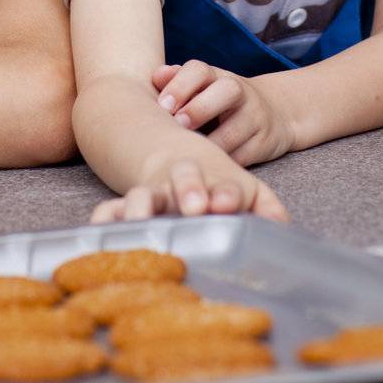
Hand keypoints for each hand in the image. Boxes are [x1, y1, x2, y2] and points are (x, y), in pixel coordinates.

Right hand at [91, 144, 287, 224]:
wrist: (168, 153)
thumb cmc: (214, 182)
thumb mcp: (245, 189)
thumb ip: (265, 207)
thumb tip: (282, 227)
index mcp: (215, 179)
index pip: (224, 184)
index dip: (227, 192)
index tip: (228, 201)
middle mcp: (182, 181)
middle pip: (185, 178)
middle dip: (190, 188)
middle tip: (197, 205)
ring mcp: (154, 192)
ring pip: (145, 194)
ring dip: (143, 205)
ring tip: (141, 220)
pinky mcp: (128, 205)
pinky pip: (111, 209)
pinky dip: (105, 218)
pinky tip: (101, 230)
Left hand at [152, 60, 292, 166]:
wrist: (273, 112)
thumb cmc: (218, 101)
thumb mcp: (201, 88)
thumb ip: (176, 81)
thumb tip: (156, 76)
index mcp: (215, 76)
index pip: (200, 70)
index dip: (180, 85)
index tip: (163, 105)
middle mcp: (239, 91)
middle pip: (226, 90)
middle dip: (199, 108)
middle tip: (178, 125)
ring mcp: (255, 116)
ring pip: (235, 129)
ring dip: (211, 142)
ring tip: (190, 152)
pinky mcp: (264, 142)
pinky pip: (244, 155)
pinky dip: (225, 163)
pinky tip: (207, 168)